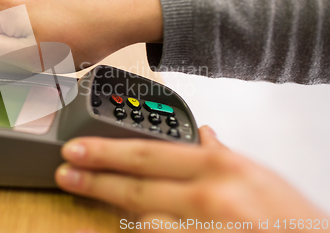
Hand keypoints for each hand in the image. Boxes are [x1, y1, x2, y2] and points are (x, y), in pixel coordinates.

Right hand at [0, 0, 162, 69]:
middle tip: (29, 62)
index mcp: (5, 6)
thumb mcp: (30, 54)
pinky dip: (40, 26)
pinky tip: (60, 37)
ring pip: (15, 20)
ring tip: (50, 49)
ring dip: (23, 37)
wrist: (121, 15)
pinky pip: (34, 12)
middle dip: (4, 45)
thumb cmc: (81, 37)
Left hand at [55, 127, 327, 231]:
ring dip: (121, 212)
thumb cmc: (290, 219)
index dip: (108, 150)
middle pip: (137, 185)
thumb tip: (203, 133)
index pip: (150, 152)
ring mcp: (204, 228)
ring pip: (144, 222)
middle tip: (66, 171)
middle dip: (95, 177)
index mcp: (220, 166)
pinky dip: (147, 231)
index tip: (78, 148)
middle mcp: (209, 196)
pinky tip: (142, 224)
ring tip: (96, 197)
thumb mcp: (258, 176)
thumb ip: (223, 154)